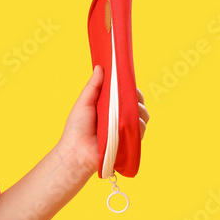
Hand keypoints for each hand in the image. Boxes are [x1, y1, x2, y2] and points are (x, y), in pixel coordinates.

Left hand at [55, 66, 150, 180]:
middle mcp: (120, 117)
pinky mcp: (129, 141)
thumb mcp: (84, 103)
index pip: (127, 94)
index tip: (128, 82)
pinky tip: (128, 124)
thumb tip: (100, 67)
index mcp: (110, 107)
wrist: (76, 152)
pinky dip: (138, 125)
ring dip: (138, 111)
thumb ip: (93, 86)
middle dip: (137, 98)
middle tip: (129, 96)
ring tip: (125, 112)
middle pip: (138, 103)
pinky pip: (141, 130)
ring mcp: (125, 129)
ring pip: (143, 116)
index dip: (130, 88)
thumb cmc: (76, 128)